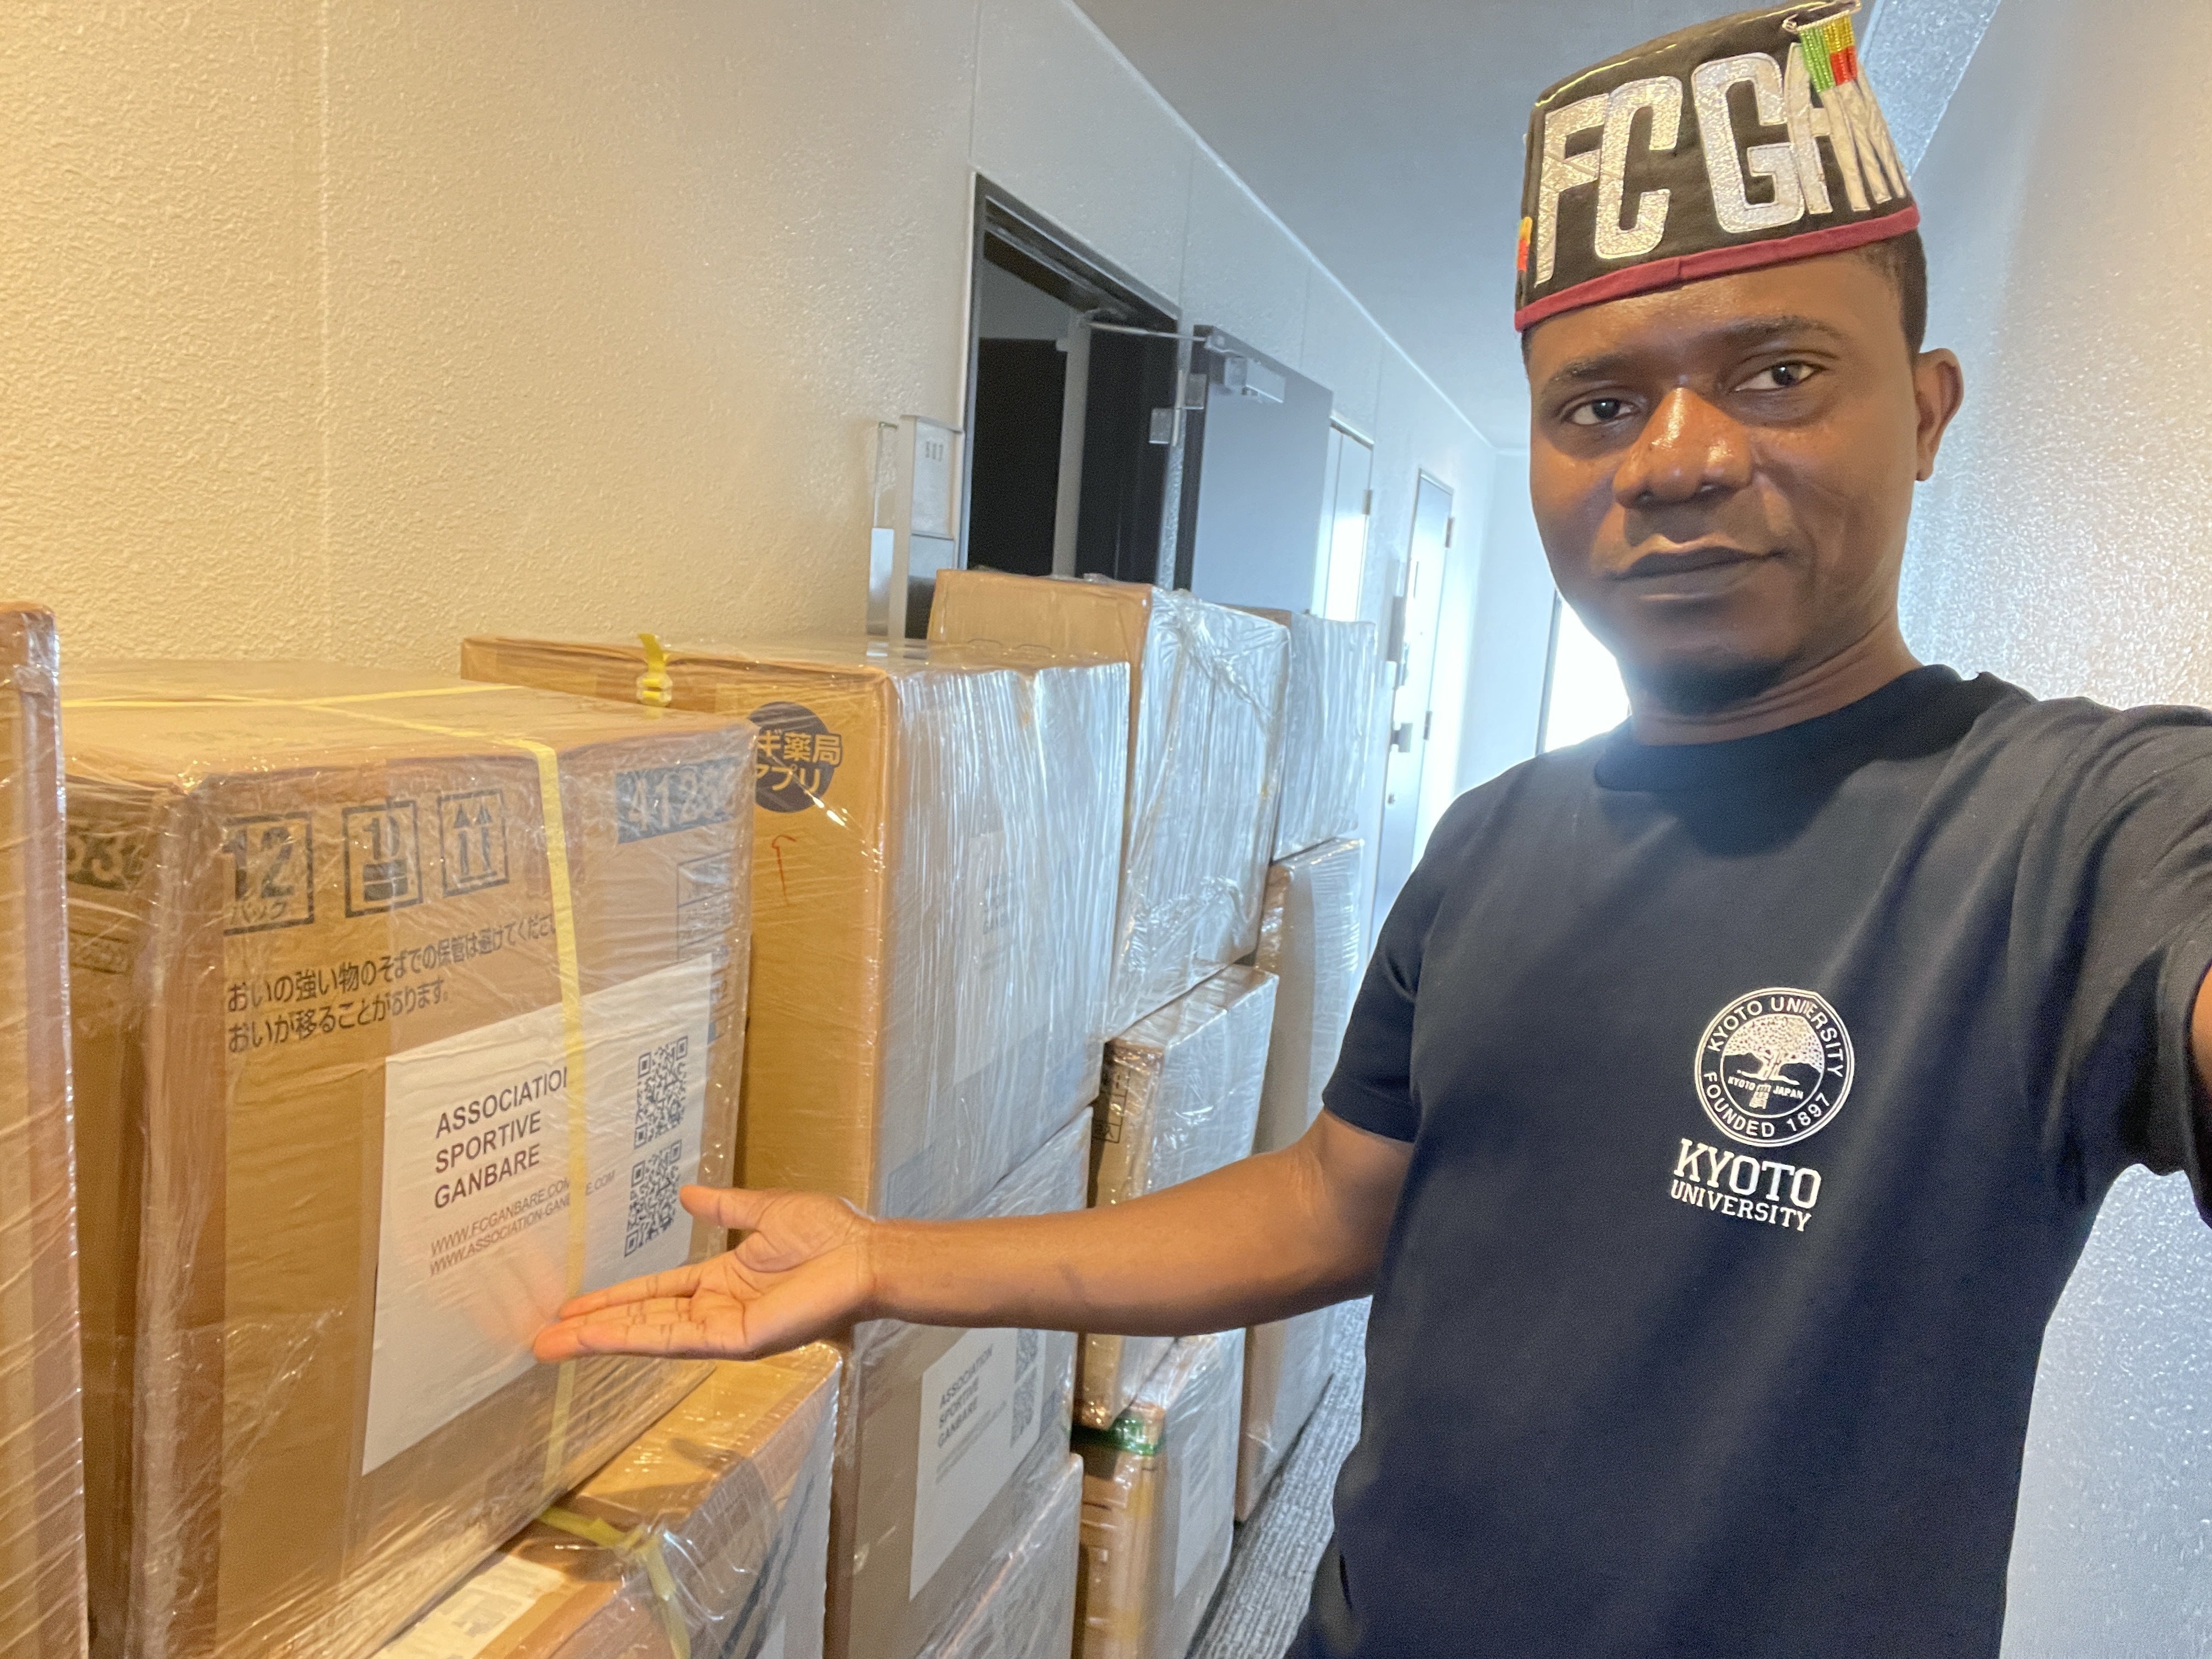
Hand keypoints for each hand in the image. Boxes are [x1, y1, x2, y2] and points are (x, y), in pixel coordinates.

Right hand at [532, 1185, 877, 1362]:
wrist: (865, 1254)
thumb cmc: (829, 1234)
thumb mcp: (765, 1211)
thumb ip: (725, 1207)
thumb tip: (688, 1192)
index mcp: (722, 1281)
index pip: (655, 1294)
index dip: (614, 1299)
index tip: (572, 1306)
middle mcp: (716, 1310)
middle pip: (641, 1322)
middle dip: (592, 1330)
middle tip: (541, 1339)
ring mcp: (723, 1329)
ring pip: (649, 1336)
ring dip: (601, 1340)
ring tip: (552, 1346)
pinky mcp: (735, 1341)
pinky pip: (676, 1341)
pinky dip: (636, 1340)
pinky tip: (600, 1340)